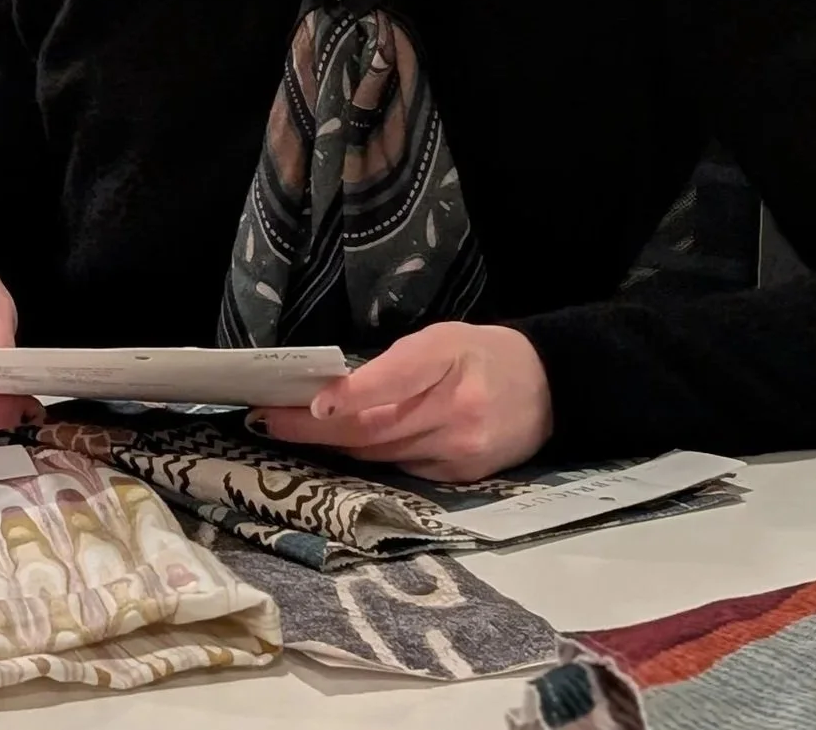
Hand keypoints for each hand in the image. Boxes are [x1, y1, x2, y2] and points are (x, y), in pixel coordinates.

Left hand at [252, 322, 553, 481]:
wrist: (547, 387)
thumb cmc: (481, 354)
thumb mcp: (442, 338)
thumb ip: (395, 364)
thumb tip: (334, 391)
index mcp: (449, 357)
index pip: (396, 378)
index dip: (354, 393)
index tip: (314, 401)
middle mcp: (456, 408)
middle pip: (375, 426)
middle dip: (316, 427)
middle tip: (268, 421)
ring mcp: (460, 449)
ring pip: (382, 454)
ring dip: (334, 447)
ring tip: (288, 434)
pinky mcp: (462, 477)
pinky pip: (403, 470)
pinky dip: (370, 460)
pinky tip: (340, 451)